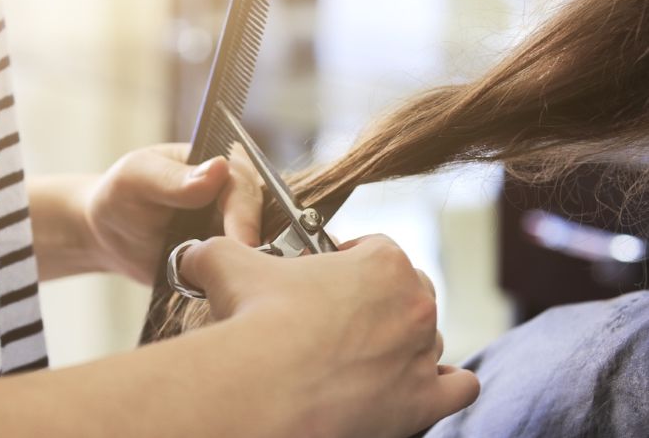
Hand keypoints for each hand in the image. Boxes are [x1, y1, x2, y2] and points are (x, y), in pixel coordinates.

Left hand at [85, 143, 261, 282]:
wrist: (109, 235)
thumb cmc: (121, 195)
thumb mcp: (138, 178)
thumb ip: (175, 178)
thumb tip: (218, 169)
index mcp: (222, 164)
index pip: (245, 187)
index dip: (246, 216)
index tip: (243, 244)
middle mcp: (237, 195)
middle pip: (262, 220)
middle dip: (251, 245)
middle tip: (241, 274)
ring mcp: (237, 228)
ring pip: (260, 247)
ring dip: (248, 266)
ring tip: (236, 286)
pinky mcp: (232, 257)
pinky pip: (245, 270)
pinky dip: (238, 281)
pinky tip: (227, 292)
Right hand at [179, 234, 479, 437]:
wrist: (265, 389)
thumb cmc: (257, 320)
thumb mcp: (230, 265)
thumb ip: (219, 250)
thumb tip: (195, 253)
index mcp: (382, 262)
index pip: (377, 249)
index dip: (349, 260)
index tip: (326, 276)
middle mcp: (413, 304)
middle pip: (409, 293)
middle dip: (379, 301)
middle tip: (339, 319)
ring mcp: (422, 353)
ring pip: (427, 340)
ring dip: (402, 345)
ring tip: (363, 357)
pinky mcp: (422, 401)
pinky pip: (457, 387)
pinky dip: (441, 385)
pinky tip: (413, 384)